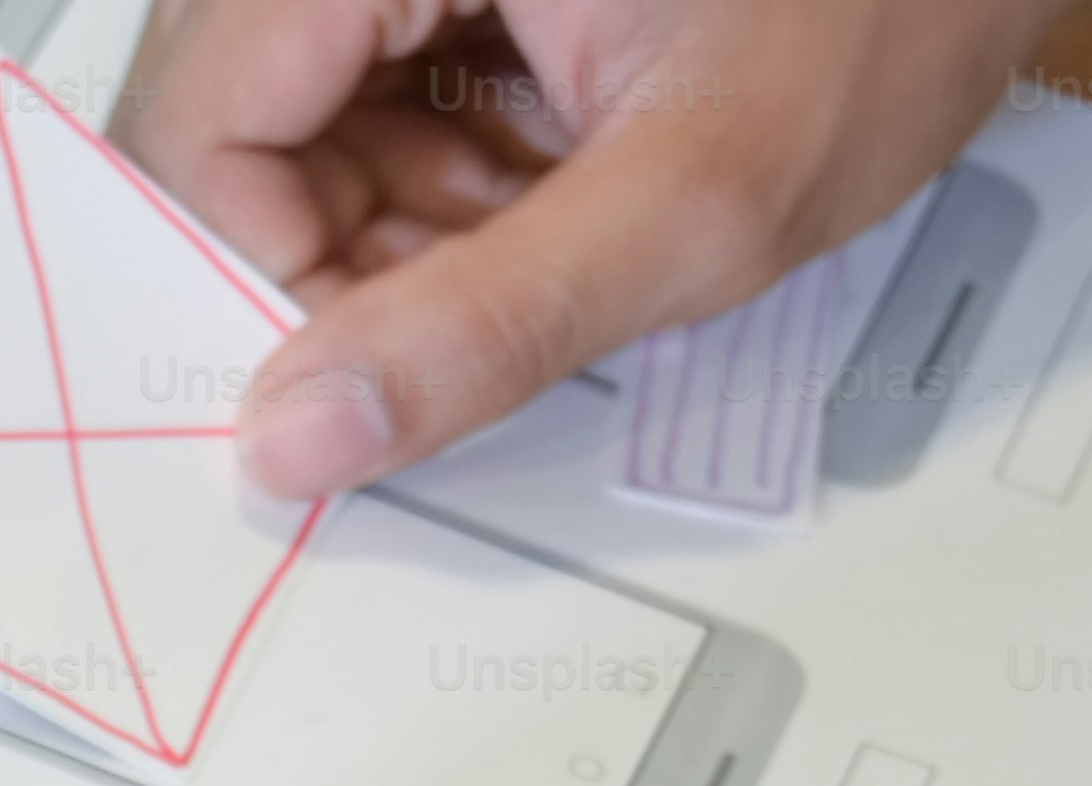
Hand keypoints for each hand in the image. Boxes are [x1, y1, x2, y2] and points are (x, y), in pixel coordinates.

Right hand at [120, 0, 1075, 492]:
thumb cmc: (888, 0)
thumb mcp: (694, 199)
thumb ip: (486, 324)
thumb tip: (304, 435)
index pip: (203, 122)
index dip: (254, 273)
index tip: (347, 377)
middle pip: (238, 123)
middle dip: (336, 255)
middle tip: (476, 304)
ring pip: (301, 125)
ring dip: (397, 229)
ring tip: (546, 232)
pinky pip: (377, 96)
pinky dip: (444, 182)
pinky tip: (547, 194)